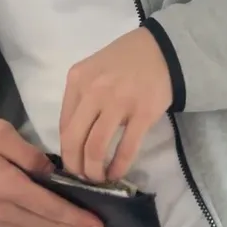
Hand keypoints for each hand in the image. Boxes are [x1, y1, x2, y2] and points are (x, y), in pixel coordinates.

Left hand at [59, 27, 172, 182]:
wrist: (163, 49)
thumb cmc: (126, 59)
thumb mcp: (93, 69)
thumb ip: (81, 96)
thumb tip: (76, 136)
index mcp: (77, 80)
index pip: (63, 124)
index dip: (66, 150)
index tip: (73, 160)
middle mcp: (93, 91)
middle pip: (74, 140)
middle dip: (75, 166)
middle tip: (82, 177)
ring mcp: (118, 103)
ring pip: (95, 148)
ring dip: (94, 171)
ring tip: (99, 178)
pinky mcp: (143, 114)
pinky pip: (125, 149)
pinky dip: (118, 167)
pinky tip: (117, 174)